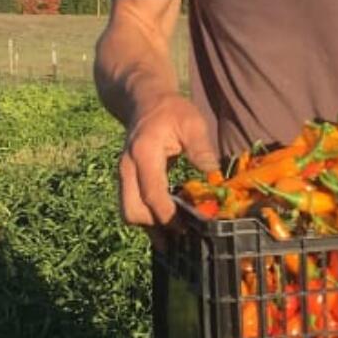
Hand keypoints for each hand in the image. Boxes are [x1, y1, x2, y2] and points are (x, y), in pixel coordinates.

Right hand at [119, 94, 219, 226]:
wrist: (144, 101)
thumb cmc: (171, 110)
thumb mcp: (192, 123)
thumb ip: (201, 150)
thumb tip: (215, 178)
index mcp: (144, 154)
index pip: (152, 194)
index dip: (169, 216)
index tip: (189, 226)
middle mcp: (126, 168)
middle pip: (132, 211)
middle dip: (155, 227)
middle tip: (182, 233)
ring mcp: (123, 175)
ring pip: (128, 213)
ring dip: (149, 227)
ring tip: (175, 236)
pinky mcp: (126, 180)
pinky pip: (132, 206)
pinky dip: (147, 218)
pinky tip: (166, 226)